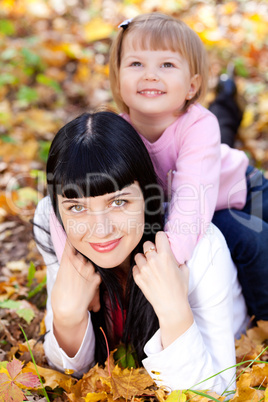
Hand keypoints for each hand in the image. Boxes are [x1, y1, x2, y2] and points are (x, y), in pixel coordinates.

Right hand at [51, 239, 101, 324]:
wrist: (69, 310)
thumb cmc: (59, 295)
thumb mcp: (60, 276)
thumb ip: (68, 266)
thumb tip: (72, 260)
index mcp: (67, 259)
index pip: (71, 242)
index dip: (73, 238)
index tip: (74, 234)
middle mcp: (79, 261)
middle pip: (83, 253)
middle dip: (81, 258)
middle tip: (76, 270)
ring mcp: (89, 269)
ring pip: (90, 264)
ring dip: (88, 270)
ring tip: (79, 283)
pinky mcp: (97, 278)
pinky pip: (96, 275)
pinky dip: (93, 280)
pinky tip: (86, 288)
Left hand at [133, 231, 192, 346]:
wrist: (171, 307)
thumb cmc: (179, 289)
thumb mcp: (184, 271)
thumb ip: (179, 259)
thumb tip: (175, 254)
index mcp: (166, 256)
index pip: (159, 236)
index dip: (161, 238)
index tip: (162, 242)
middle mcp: (153, 260)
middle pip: (146, 244)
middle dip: (151, 249)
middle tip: (155, 255)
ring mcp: (144, 269)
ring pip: (138, 256)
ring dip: (143, 259)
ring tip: (149, 266)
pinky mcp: (138, 278)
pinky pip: (134, 268)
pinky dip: (139, 270)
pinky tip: (146, 274)